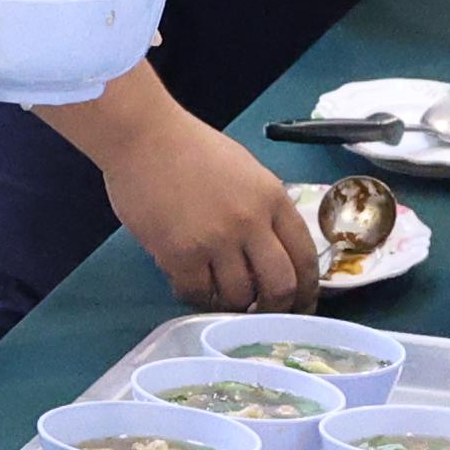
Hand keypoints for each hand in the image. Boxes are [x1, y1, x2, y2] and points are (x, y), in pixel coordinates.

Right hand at [82, 101, 324, 312]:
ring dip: (231, 303)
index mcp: (272, 197)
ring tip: (217, 292)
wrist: (142, 136)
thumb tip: (272, 250)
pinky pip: (197, 295)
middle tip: (261, 313)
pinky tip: (189, 283)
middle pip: (280, 286)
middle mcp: (251, 221)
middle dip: (275, 308)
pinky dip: (196, 296)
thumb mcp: (246, 170)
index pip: (305, 256)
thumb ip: (264, 208)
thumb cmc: (189, 147)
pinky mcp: (180, 254)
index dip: (307, 290)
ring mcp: (215, 240)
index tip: (301, 305)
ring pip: (238, 296)